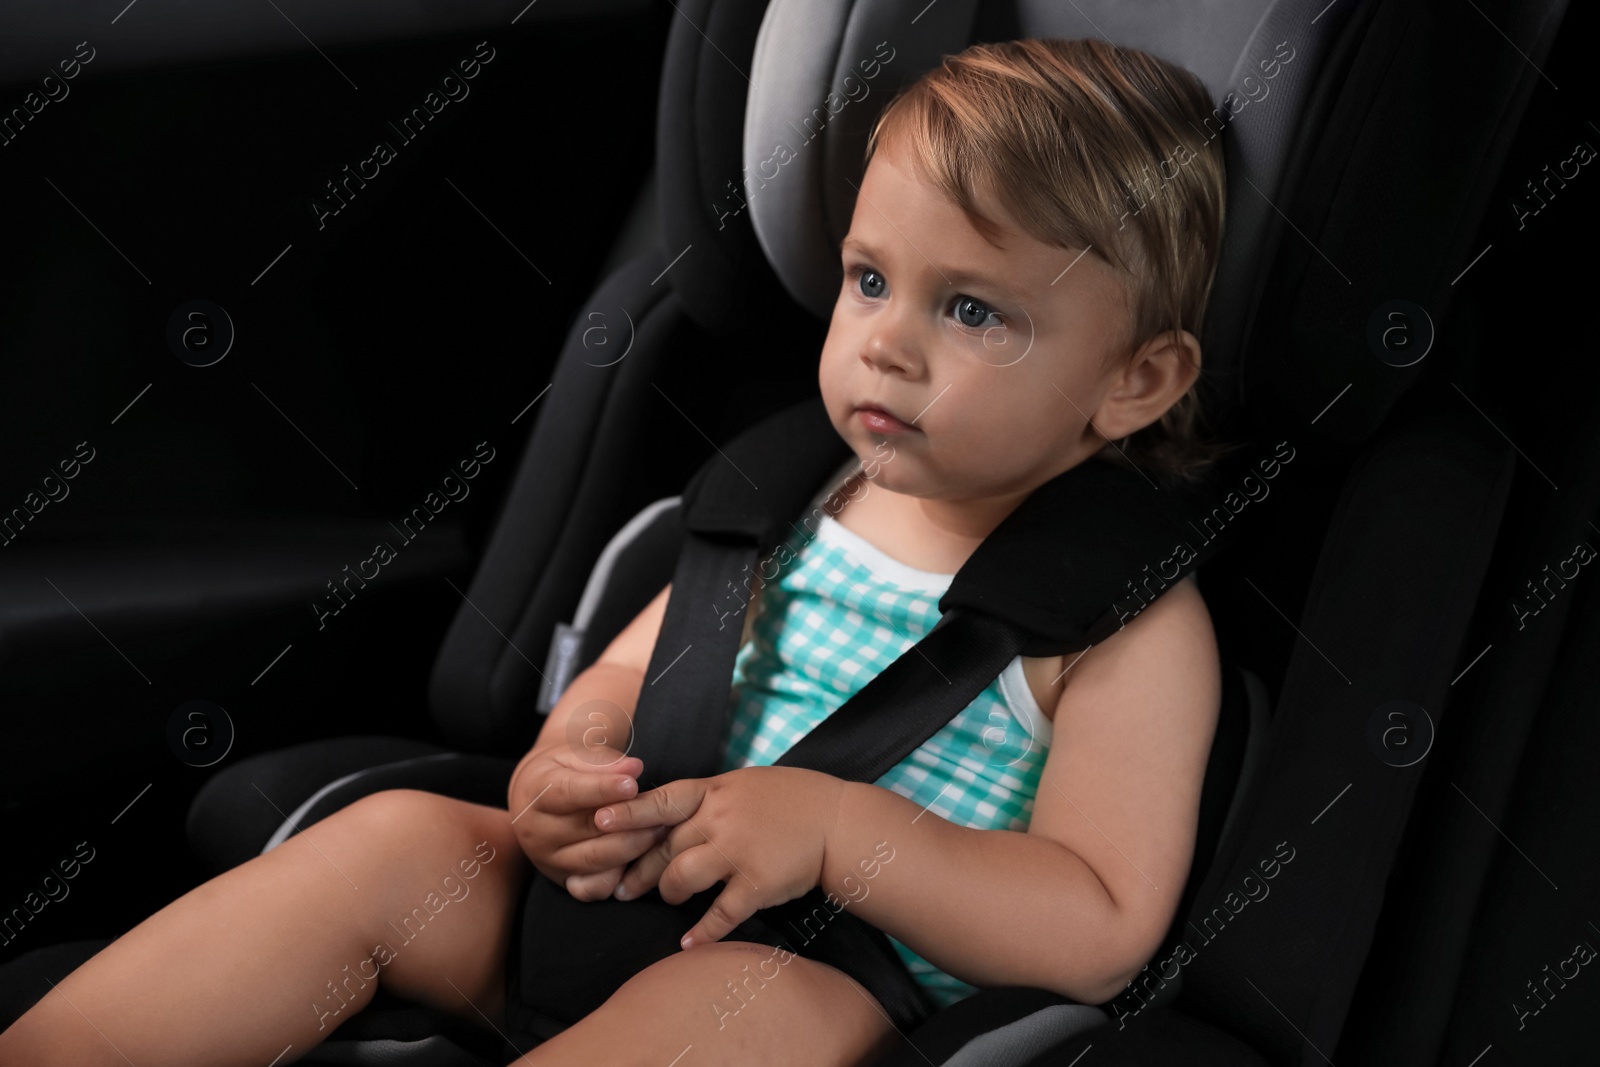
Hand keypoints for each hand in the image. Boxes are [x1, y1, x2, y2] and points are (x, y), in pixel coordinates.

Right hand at [506, 745, 666, 900]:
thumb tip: (633, 768)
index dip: (602, 789)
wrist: (536, 799)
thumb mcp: (575, 755)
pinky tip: (642, 860)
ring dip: (631, 847)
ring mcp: (548, 860)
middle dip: (627, 821)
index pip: (568, 793)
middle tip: (660, 812)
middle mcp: (536, 831)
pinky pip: (593, 888)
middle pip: (585, 830)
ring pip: (594, 860)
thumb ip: (603, 761)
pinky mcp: (563, 880)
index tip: (632, 785)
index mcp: (535, 794)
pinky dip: (619, 877)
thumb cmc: (562, 771)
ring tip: (659, 831)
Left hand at [594, 766, 845, 947]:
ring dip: (669, 892)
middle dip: (638, 871)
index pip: (660, 800)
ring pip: (681, 877)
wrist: (837, 821)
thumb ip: (706, 800)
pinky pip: (720, 913)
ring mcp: (738, 851)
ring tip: (669, 899)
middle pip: (664, 847)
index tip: (598, 822)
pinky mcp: (757, 883)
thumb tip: (663, 817)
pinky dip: (701, 932)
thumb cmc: (789, 800)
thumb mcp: (743, 784)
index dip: (627, 813)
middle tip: (622, 888)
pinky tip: (688, 944)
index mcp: (715, 790)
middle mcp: (722, 818)